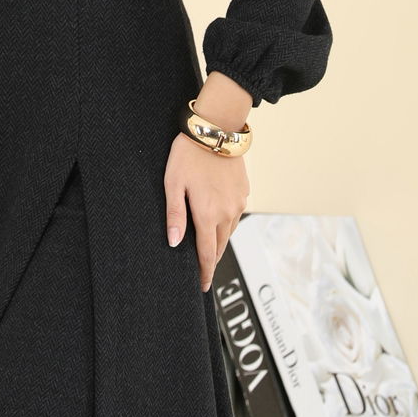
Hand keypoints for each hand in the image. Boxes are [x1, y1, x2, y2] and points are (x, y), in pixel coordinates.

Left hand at [163, 131, 249, 292]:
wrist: (216, 130)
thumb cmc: (189, 154)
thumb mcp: (173, 184)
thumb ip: (174, 215)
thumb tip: (173, 243)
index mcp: (208, 214)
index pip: (206, 254)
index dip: (205, 273)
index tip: (202, 286)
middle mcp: (227, 213)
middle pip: (219, 247)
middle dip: (211, 260)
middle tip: (202, 271)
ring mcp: (238, 203)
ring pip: (229, 232)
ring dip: (219, 241)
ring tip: (207, 248)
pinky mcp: (244, 192)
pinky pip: (236, 215)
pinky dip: (227, 223)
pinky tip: (217, 219)